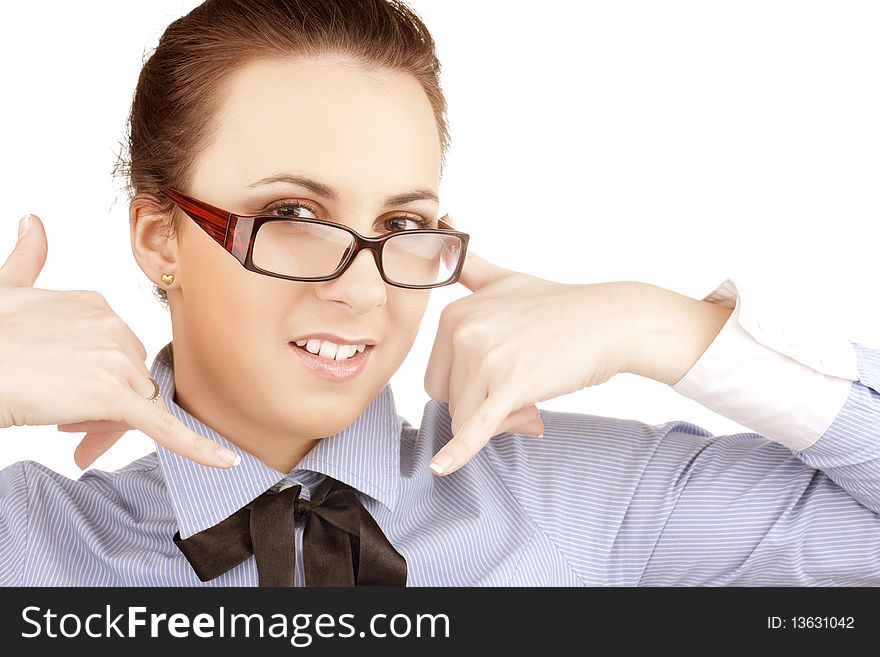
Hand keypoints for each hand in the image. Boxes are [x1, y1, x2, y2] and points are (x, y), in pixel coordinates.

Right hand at [0, 214, 238, 469]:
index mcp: (96, 304)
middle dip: (101, 404)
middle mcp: (114, 325)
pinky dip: (198, 447)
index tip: (60, 393)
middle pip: (130, 381)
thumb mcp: (4, 290)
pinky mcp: (116, 396)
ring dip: (103, 424)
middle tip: (61, 418)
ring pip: (135, 405)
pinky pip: (165, 426)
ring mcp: (116, 359)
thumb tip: (34, 221)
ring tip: (59, 424)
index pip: (116, 354)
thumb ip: (26, 258)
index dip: (94, 379)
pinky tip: (227, 461)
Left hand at [424, 249, 642, 475]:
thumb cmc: (560, 306)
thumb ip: (469, 263)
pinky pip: (476, 428)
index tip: (507, 377)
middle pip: (449, 400)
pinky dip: (458, 453)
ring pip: (468, 419)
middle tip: (525, 395)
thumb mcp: (506, 278)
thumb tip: (446, 229)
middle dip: (482, 407)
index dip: (471, 387)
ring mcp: (486, 358)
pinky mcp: (511, 385)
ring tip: (536, 404)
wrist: (612, 320)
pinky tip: (441, 470)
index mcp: (454, 314)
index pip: (438, 376)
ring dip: (503, 422)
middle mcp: (463, 331)